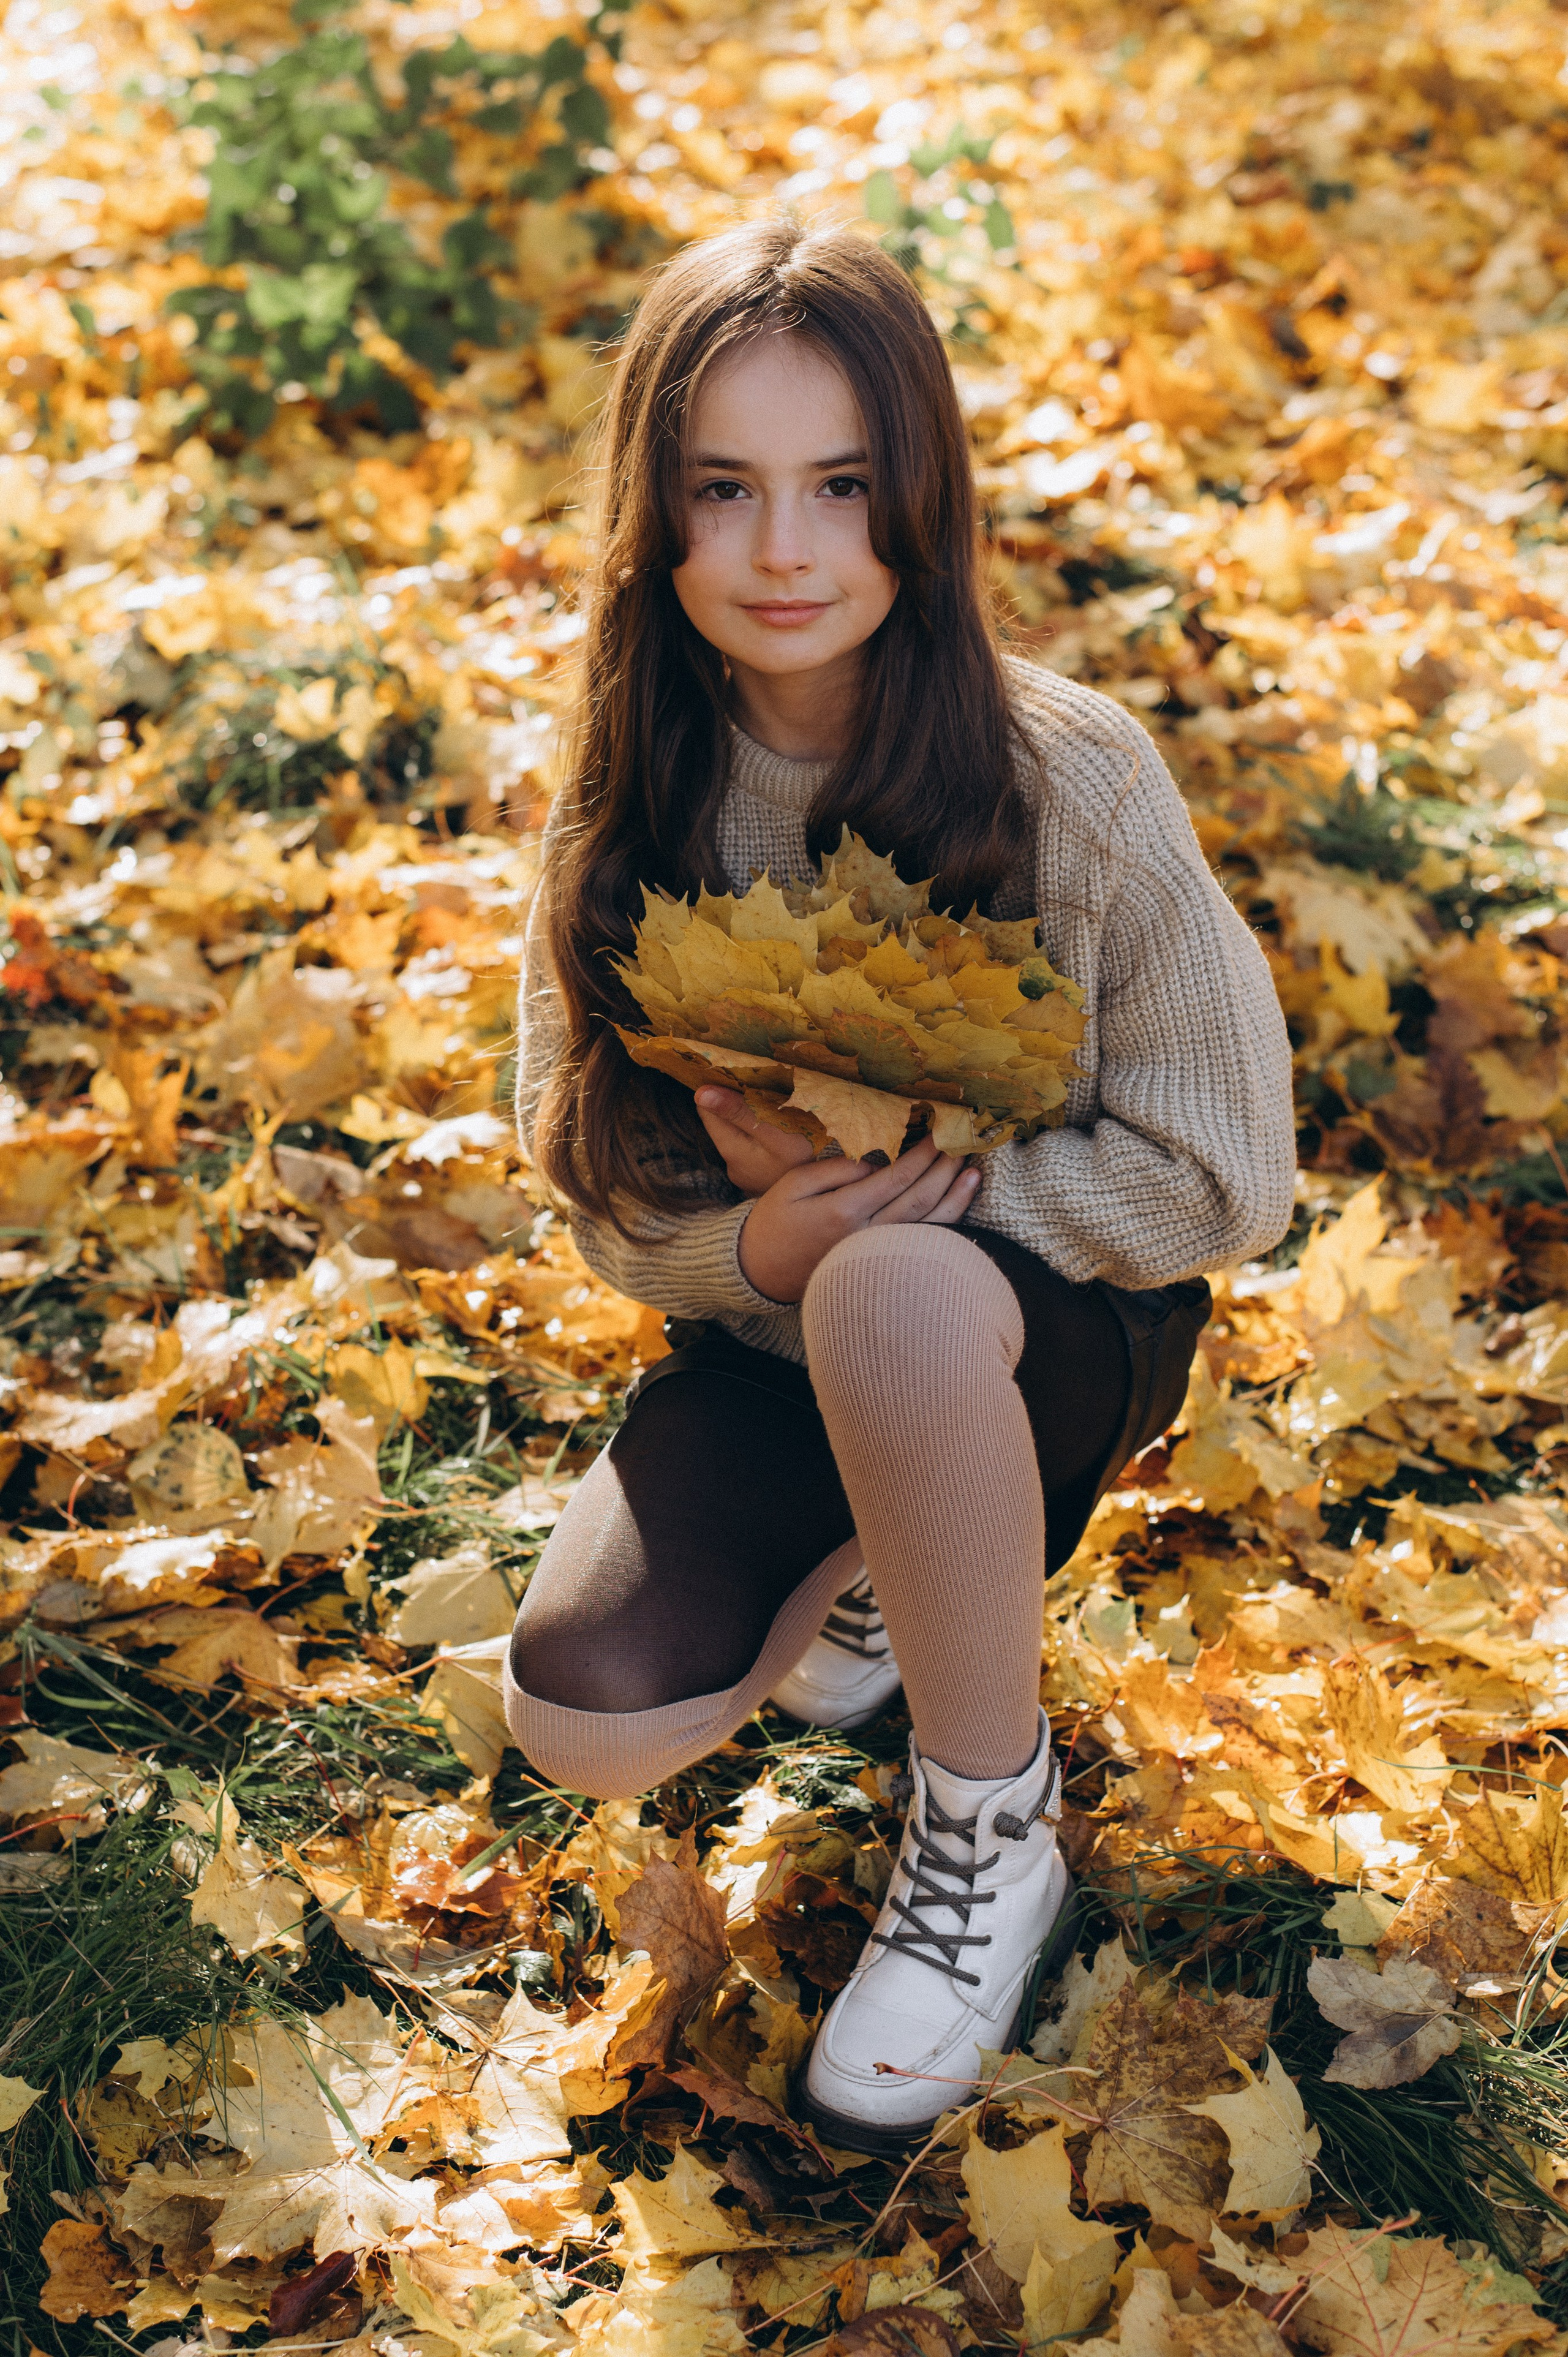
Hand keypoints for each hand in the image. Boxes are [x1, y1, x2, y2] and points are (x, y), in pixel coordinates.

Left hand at [697, 1086, 814, 1196]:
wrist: (825, 1197)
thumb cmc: (804, 1165)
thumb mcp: (775, 1135)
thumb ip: (740, 1113)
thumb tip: (700, 1093)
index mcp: (730, 1149)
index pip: (706, 1110)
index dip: (717, 1089)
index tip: (735, 1072)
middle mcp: (731, 1162)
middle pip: (722, 1122)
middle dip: (734, 1101)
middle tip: (756, 1082)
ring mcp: (746, 1171)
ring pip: (739, 1133)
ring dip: (749, 1116)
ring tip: (770, 1101)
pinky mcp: (760, 1174)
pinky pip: (753, 1146)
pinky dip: (760, 1133)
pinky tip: (778, 1127)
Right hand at [737, 1133, 979, 1303]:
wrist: (761, 1272)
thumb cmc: (775, 1222)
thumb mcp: (793, 1185)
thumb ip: (835, 1171)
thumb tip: (875, 1161)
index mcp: (844, 1212)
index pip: (896, 1177)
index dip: (922, 1153)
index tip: (938, 1131)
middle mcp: (867, 1237)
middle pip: (919, 1200)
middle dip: (945, 1168)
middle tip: (962, 1141)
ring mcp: (877, 1256)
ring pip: (928, 1226)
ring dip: (955, 1197)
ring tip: (974, 1171)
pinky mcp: (881, 1266)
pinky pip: (921, 1245)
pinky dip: (945, 1225)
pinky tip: (958, 1205)